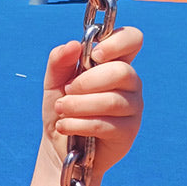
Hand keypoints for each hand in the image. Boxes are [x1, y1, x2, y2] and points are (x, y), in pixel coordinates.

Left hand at [43, 25, 142, 173]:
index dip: (117, 43)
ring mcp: (132, 108)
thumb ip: (59, 61)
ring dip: (77, 105)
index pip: (132, 39)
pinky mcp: (128, 132)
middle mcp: (130, 83)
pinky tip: (64, 126)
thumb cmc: (61, 109)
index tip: (94, 55)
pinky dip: (78, 124)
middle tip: (66, 91)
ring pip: (112, 101)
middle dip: (86, 82)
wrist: (58, 145)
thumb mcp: (54, 82)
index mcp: (114, 63)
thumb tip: (73, 45)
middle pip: (122, 72)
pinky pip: (106, 125)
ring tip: (60, 110)